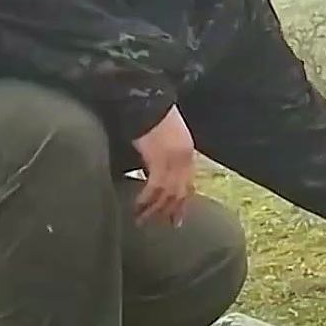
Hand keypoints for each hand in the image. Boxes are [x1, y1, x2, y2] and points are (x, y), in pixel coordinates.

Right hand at [132, 105, 195, 226]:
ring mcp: (173, 160)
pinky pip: (154, 187)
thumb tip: (154, 166)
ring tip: (143, 220)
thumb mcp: (166, 134)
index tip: (179, 216)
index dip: (184, 201)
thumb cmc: (152, 114)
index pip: (188, 182)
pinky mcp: (159, 159)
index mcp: (187, 150)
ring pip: (167, 193)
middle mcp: (184, 158)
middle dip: (172, 210)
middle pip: (181, 191)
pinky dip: (146, 199)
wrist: (149, 99)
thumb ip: (164, 152)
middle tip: (166, 225)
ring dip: (155, 209)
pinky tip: (137, 207)